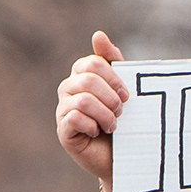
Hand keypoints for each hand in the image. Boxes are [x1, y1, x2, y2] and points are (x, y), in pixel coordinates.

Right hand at [56, 33, 126, 185]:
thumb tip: (98, 34)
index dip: (113, 78)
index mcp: (82, 74)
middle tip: (121, 112)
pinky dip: (92, 126)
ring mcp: (63, 109)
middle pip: (87, 80)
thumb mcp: (123, 89)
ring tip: (112, 126)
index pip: (93, 63)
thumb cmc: (124, 120)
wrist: (123, 157)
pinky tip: (97, 133)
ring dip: (105, 115)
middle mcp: (68, 88)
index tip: (127, 95)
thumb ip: (113, 61)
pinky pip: (75, 118)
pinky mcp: (63, 130)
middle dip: (110, 97)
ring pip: (83, 100)